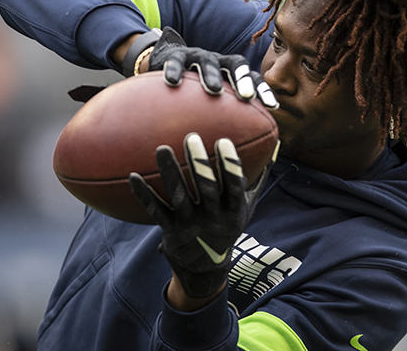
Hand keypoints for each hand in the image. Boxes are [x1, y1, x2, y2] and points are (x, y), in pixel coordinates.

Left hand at [129, 133, 275, 298]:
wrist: (205, 269)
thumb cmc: (227, 227)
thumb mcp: (246, 208)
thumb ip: (257, 179)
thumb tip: (273, 148)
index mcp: (233, 212)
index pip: (234, 186)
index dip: (229, 165)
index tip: (223, 141)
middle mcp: (213, 218)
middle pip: (206, 189)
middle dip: (199, 163)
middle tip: (191, 137)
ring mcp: (191, 225)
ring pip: (179, 196)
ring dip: (170, 172)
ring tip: (161, 148)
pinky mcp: (171, 231)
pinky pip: (157, 211)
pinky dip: (144, 195)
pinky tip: (133, 176)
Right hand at [147, 27, 277, 108]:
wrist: (167, 59)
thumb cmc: (195, 90)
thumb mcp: (213, 100)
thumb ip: (226, 117)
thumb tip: (243, 149)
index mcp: (231, 72)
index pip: (253, 78)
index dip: (263, 90)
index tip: (273, 107)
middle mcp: (219, 61)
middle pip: (236, 64)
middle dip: (243, 79)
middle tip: (246, 96)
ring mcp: (198, 56)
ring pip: (208, 62)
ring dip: (212, 74)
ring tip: (214, 90)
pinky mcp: (176, 55)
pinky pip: (176, 61)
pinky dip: (175, 69)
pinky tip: (173, 82)